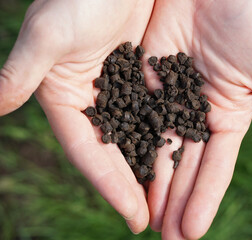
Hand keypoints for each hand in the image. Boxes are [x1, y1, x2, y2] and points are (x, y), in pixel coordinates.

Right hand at [0, 0, 153, 233]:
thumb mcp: (50, 33)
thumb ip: (22, 71)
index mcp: (66, 97)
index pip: (89, 152)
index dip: (109, 185)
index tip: (131, 215)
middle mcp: (93, 99)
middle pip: (114, 152)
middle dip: (132, 187)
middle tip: (151, 220)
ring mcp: (120, 90)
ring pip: (137, 137)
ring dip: (151, 167)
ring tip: (169, 200)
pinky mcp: (143, 77)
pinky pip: (156, 113)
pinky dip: (166, 135)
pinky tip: (181, 157)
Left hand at [142, 0, 251, 238]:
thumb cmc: (248, 22)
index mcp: (229, 117)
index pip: (216, 168)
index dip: (204, 199)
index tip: (193, 232)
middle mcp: (198, 114)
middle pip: (185, 166)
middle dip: (175, 202)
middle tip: (166, 239)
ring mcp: (171, 99)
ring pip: (158, 148)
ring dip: (152, 184)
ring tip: (145, 219)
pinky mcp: (147, 81)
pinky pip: (136, 118)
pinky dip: (129, 146)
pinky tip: (122, 175)